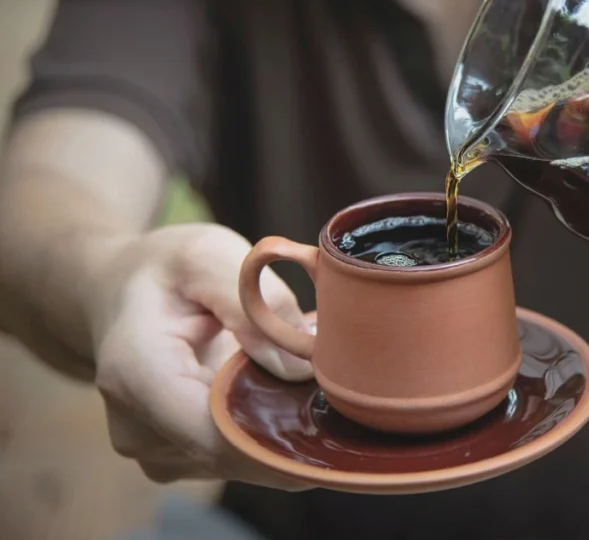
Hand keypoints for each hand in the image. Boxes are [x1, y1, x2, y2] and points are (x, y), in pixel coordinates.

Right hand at [90, 223, 313, 487]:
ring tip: (297, 371)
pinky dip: (266, 427)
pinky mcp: (176, 457)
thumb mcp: (208, 256)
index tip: (332, 410)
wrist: (122, 290)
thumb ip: (254, 304)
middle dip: (292, 425)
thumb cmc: (168, 269)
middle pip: (234, 455)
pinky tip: (275, 387)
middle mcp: (138, 427)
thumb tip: (300, 369)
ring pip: (241, 461)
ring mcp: (155, 451)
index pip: (214, 436)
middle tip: (337, 382)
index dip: (278, 434)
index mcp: (138, 375)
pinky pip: (236, 457)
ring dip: (281, 426)